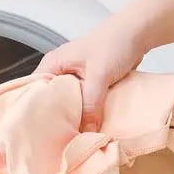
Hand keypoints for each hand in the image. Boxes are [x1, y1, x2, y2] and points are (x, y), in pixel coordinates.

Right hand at [35, 16, 146, 131]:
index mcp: (53, 65)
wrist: (138, 32)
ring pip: (70, 105)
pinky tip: (91, 128)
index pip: (35, 92)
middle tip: (62, 140)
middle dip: (58, 120)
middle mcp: (60, 73)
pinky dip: (89, 114)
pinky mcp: (90, 86)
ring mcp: (76, 80)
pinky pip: (85, 104)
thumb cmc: (114, 42)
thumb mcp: (99, 74)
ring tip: (76, 138)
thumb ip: (91, 103)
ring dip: (76, 119)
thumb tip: (87, 132)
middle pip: (52, 103)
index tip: (42, 133)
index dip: (37, 113)